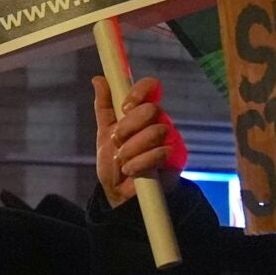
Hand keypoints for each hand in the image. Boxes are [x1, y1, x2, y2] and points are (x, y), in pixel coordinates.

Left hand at [92, 75, 188, 205]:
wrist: (121, 195)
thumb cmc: (115, 163)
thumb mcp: (104, 133)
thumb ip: (103, 106)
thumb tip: (98, 79)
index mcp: (142, 112)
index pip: (151, 88)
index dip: (140, 91)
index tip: (124, 107)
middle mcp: (159, 121)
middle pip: (152, 109)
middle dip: (129, 126)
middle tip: (117, 140)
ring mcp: (171, 139)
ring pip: (157, 131)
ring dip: (132, 148)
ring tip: (122, 160)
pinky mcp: (177, 158)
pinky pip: (162, 152)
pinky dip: (140, 163)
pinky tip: (131, 170)